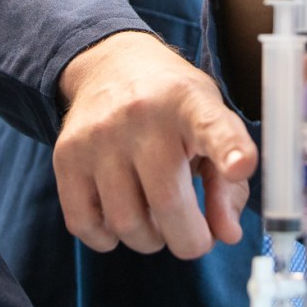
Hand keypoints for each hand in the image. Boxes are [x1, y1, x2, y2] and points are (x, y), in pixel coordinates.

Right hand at [55, 31, 253, 258]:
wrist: (111, 66)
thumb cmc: (173, 107)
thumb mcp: (211, 126)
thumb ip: (228, 184)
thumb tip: (226, 235)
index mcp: (190, 103)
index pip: (212, 125)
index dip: (230, 149)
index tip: (240, 166)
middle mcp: (142, 115)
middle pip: (168, 203)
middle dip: (189, 241)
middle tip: (193, 239)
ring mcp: (98, 136)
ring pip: (126, 222)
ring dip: (149, 240)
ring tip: (156, 221)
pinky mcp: (66, 155)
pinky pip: (84, 224)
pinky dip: (106, 239)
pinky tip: (120, 221)